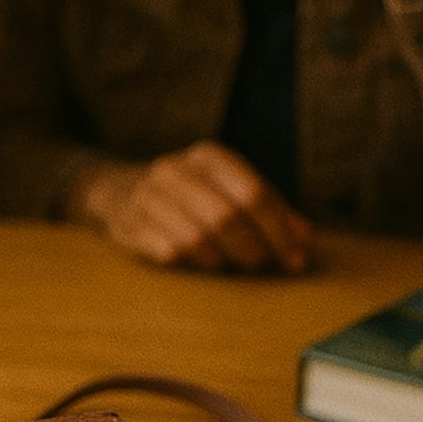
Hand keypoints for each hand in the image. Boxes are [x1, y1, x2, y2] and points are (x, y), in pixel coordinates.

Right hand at [68, 142, 312, 272]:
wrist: (119, 190)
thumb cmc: (191, 194)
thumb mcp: (229, 189)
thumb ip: (270, 210)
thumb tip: (303, 240)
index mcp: (208, 157)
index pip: (253, 193)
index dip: (280, 230)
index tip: (296, 257)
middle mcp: (175, 170)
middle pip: (227, 217)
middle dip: (253, 248)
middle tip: (262, 264)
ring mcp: (148, 197)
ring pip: (197, 238)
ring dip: (222, 259)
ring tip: (229, 263)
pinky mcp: (129, 225)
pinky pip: (169, 253)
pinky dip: (191, 263)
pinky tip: (199, 262)